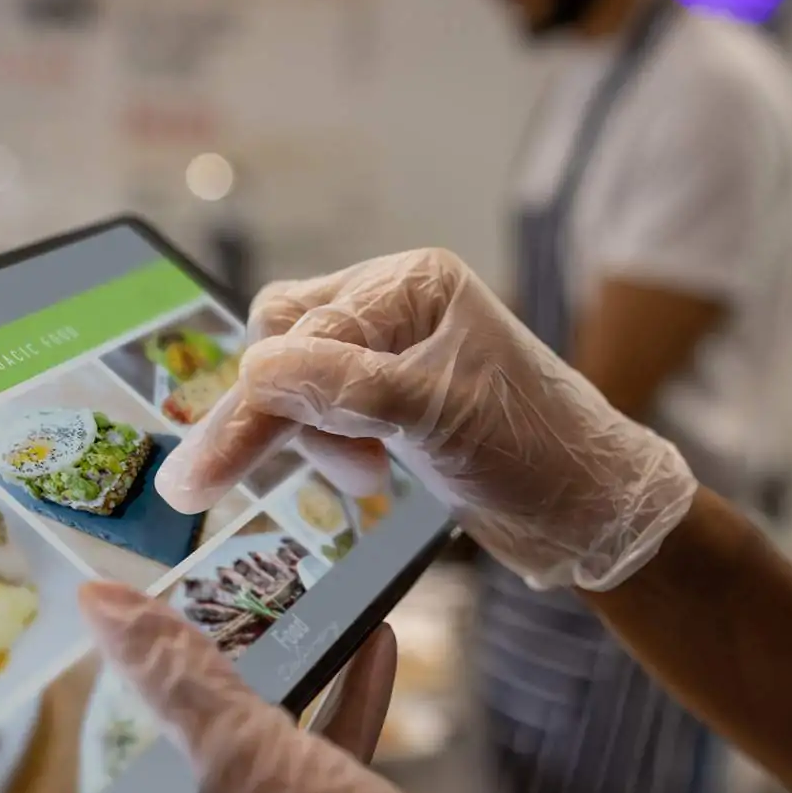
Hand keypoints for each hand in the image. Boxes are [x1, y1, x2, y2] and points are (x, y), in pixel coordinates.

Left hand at [80, 583, 616, 792]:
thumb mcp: (246, 765)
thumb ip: (177, 681)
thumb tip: (98, 606)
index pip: (122, 725)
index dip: (133, 654)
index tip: (146, 578)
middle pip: (197, 714)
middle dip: (219, 642)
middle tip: (233, 566)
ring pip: (272, 717)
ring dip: (295, 654)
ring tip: (305, 585)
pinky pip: (333, 735)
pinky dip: (351, 686)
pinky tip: (373, 635)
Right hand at [156, 249, 695, 590]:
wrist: (591, 509)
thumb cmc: (532, 450)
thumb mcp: (431, 414)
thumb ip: (337, 389)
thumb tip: (251, 373)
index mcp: (409, 283)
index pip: (296, 332)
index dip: (257, 405)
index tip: (200, 477)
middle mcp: (396, 305)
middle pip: (285, 346)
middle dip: (287, 415)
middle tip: (274, 481)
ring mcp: (393, 354)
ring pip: (297, 382)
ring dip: (310, 437)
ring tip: (365, 480)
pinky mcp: (391, 402)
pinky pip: (322, 412)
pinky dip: (325, 446)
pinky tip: (365, 476)